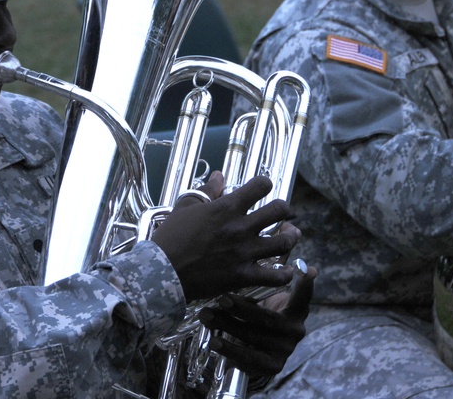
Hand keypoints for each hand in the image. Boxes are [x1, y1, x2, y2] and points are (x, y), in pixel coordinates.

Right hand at [150, 172, 301, 300]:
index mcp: (227, 207)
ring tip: (289, 237)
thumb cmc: (171, 237)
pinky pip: (275, 276)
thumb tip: (220, 175)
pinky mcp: (244, 276)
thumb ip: (207, 190)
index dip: (264, 184)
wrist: (163, 271)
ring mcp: (245, 252)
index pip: (260, 186)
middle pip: (279, 211)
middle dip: (283, 210)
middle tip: (279, 214)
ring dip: (290, 238)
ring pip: (284, 242)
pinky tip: (286, 271)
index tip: (262, 188)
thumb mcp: (186, 206)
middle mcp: (241, 227)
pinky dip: (285, 274)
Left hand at [197, 264, 316, 376]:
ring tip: (207, 317)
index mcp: (297, 311)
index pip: (303, 297)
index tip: (309, 270)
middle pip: (267, 318)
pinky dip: (230, 350)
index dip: (306, 286)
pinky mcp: (272, 366)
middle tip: (221, 299)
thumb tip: (248, 260)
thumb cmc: (261, 316)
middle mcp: (295, 330)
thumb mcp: (266, 300)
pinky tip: (215, 342)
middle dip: (241, 308)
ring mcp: (285, 350)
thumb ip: (263, 285)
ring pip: (253, 337)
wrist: (261, 349)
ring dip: (227, 326)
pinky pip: (249, 358)